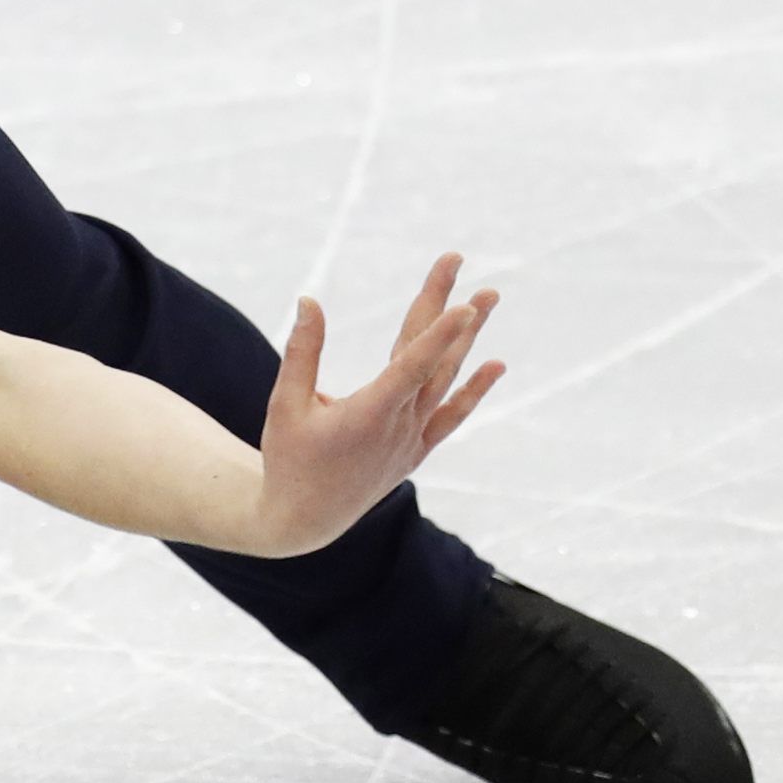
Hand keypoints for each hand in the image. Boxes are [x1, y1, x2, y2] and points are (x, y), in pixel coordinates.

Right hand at [251, 254, 504, 556]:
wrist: (304, 521)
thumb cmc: (289, 459)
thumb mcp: (285, 405)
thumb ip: (302, 352)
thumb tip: (309, 300)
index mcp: (368, 414)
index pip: (412, 367)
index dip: (439, 335)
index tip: (464, 304)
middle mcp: (399, 425)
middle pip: (432, 357)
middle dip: (446, 307)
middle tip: (457, 261)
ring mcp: (412, 439)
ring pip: (448, 379)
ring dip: (468, 338)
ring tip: (489, 298)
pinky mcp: (415, 450)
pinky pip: (451, 414)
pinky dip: (473, 391)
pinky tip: (496, 364)